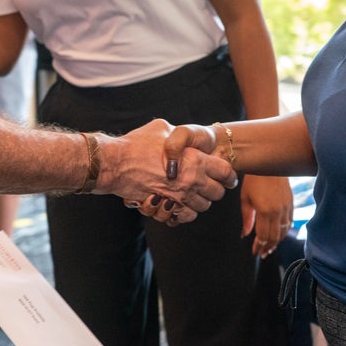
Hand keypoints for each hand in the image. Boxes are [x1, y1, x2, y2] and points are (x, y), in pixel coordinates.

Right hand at [101, 120, 234, 225]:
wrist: (116, 164)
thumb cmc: (136, 144)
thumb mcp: (161, 129)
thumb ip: (177, 136)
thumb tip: (180, 138)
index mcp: (195, 159)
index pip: (225, 172)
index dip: (229, 175)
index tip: (227, 177)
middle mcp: (191, 180)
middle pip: (218, 193)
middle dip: (215, 189)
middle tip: (209, 184)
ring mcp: (180, 196)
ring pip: (203, 206)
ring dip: (200, 201)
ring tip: (193, 193)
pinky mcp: (167, 207)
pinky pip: (187, 216)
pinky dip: (187, 212)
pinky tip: (181, 203)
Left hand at [240, 175, 293, 257]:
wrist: (269, 164)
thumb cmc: (254, 180)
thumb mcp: (245, 199)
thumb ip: (247, 219)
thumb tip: (245, 234)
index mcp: (266, 211)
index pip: (263, 236)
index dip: (259, 246)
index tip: (255, 252)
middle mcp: (278, 212)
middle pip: (275, 237)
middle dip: (268, 247)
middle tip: (262, 253)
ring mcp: (286, 208)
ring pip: (284, 231)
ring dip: (277, 242)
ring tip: (269, 247)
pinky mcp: (291, 203)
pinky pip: (289, 223)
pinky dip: (284, 232)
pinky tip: (278, 235)